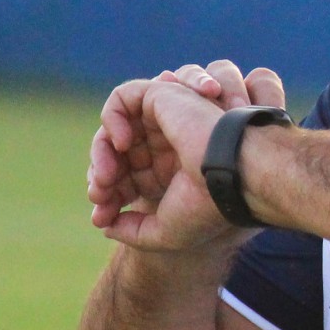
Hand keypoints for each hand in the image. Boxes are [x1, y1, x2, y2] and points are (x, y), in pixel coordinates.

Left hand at [87, 60, 285, 250]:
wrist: (231, 177)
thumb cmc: (207, 206)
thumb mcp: (165, 232)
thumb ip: (133, 231)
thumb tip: (104, 223)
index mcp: (172, 173)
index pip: (127, 178)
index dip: (109, 196)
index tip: (102, 217)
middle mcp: (168, 146)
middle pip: (119, 154)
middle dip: (102, 176)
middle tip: (98, 196)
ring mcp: (166, 121)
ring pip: (117, 128)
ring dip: (102, 151)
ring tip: (107, 175)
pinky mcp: (164, 97)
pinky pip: (123, 97)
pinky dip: (112, 118)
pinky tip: (121, 144)